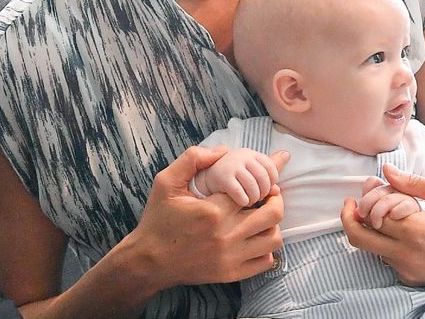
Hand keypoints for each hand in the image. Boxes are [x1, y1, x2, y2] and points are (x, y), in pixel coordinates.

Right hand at [126, 146, 289, 289]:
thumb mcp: (166, 182)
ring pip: (274, 239)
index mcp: (213, 211)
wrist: (149, 260)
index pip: (255, 189)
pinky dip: (266, 248)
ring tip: (260, 216)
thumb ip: (192, 159)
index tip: (266, 176)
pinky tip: (254, 238)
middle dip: (275, 198)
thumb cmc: (158, 219)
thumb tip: (223, 150)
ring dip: (272, 224)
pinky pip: (266, 261)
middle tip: (267, 194)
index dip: (264, 180)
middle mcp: (226, 235)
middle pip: (273, 214)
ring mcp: (231, 258)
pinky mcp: (231, 274)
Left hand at [341, 164, 424, 287]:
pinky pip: (386, 260)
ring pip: (371, 249)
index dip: (364, 199)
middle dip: (349, 218)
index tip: (367, 188)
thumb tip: (385, 170)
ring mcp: (409, 270)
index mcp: (415, 231)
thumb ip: (415, 182)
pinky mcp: (412, 279)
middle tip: (351, 205)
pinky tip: (399, 231)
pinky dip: (385, 245)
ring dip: (369, 231)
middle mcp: (407, 255)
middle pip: (358, 237)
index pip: (370, 214)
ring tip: (383, 214)